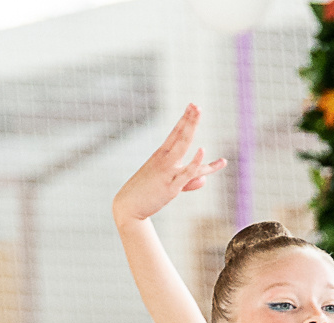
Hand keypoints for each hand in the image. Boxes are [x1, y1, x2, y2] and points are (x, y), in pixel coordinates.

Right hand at [113, 104, 227, 223]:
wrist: (129, 207)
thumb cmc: (147, 193)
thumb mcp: (169, 185)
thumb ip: (188, 182)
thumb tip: (204, 180)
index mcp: (161, 155)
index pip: (175, 133)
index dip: (185, 119)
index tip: (192, 105)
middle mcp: (164, 160)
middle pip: (180, 136)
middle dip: (190, 119)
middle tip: (197, 106)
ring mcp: (167, 172)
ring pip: (182, 146)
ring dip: (191, 128)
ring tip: (198, 112)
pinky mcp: (171, 187)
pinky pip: (185, 173)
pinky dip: (194, 162)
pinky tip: (202, 150)